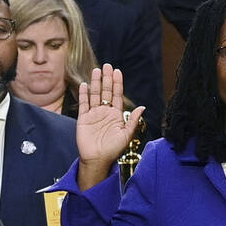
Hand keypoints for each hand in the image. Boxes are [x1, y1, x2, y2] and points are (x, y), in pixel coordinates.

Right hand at [76, 63, 145, 190]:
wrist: (97, 159)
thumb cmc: (113, 149)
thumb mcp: (126, 135)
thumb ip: (132, 121)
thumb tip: (142, 108)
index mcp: (116, 115)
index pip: (117, 95)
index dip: (117, 83)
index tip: (117, 71)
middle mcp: (105, 112)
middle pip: (106, 92)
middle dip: (107, 79)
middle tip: (107, 65)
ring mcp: (94, 114)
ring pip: (95, 95)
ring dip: (96, 83)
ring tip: (97, 70)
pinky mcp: (83, 118)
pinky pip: (83, 104)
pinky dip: (84, 94)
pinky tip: (85, 84)